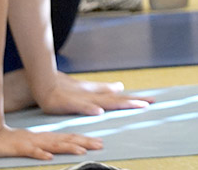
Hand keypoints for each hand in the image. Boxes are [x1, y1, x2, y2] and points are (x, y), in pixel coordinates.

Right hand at [0, 124, 102, 159]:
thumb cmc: (15, 141)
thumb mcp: (36, 142)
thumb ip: (49, 144)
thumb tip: (64, 148)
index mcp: (48, 137)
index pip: (70, 137)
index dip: (85, 139)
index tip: (99, 141)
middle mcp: (43, 138)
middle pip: (67, 139)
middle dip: (84, 142)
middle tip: (100, 144)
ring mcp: (32, 142)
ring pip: (53, 145)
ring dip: (68, 147)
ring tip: (82, 150)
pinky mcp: (20, 148)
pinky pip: (31, 152)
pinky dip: (41, 154)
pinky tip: (49, 157)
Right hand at [33, 72, 152, 116]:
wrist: (45, 84)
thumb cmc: (67, 89)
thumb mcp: (89, 90)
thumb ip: (105, 89)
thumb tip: (121, 87)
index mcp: (98, 96)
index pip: (121, 98)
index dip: (136, 99)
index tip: (153, 101)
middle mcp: (94, 97)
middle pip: (117, 100)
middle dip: (134, 101)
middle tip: (150, 102)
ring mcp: (82, 100)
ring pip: (104, 102)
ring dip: (120, 103)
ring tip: (135, 105)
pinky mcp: (69, 104)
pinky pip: (81, 107)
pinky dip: (90, 109)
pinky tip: (99, 112)